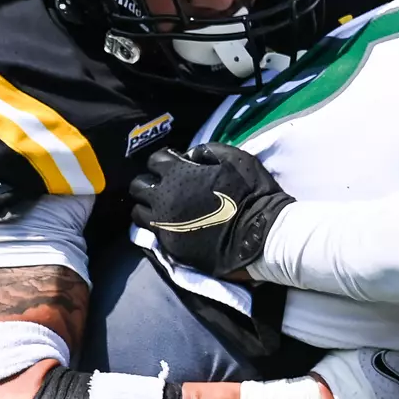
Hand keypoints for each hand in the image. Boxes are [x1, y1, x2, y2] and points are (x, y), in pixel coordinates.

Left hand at [130, 143, 292, 278]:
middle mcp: (164, 198)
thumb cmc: (252, 192)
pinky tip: (172, 226)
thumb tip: (189, 156)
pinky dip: (158, 228)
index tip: (175, 165)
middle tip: (166, 188)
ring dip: (149, 207)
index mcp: (178, 174)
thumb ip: (207, 151)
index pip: (154, 161)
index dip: (164, 161)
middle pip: (138, 186)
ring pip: (138, 213)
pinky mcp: (171, 247)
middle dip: (149, 183)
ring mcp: (165, 225)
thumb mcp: (236, 158)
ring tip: (164, 210)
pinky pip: (152, 234)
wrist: (260, 234)